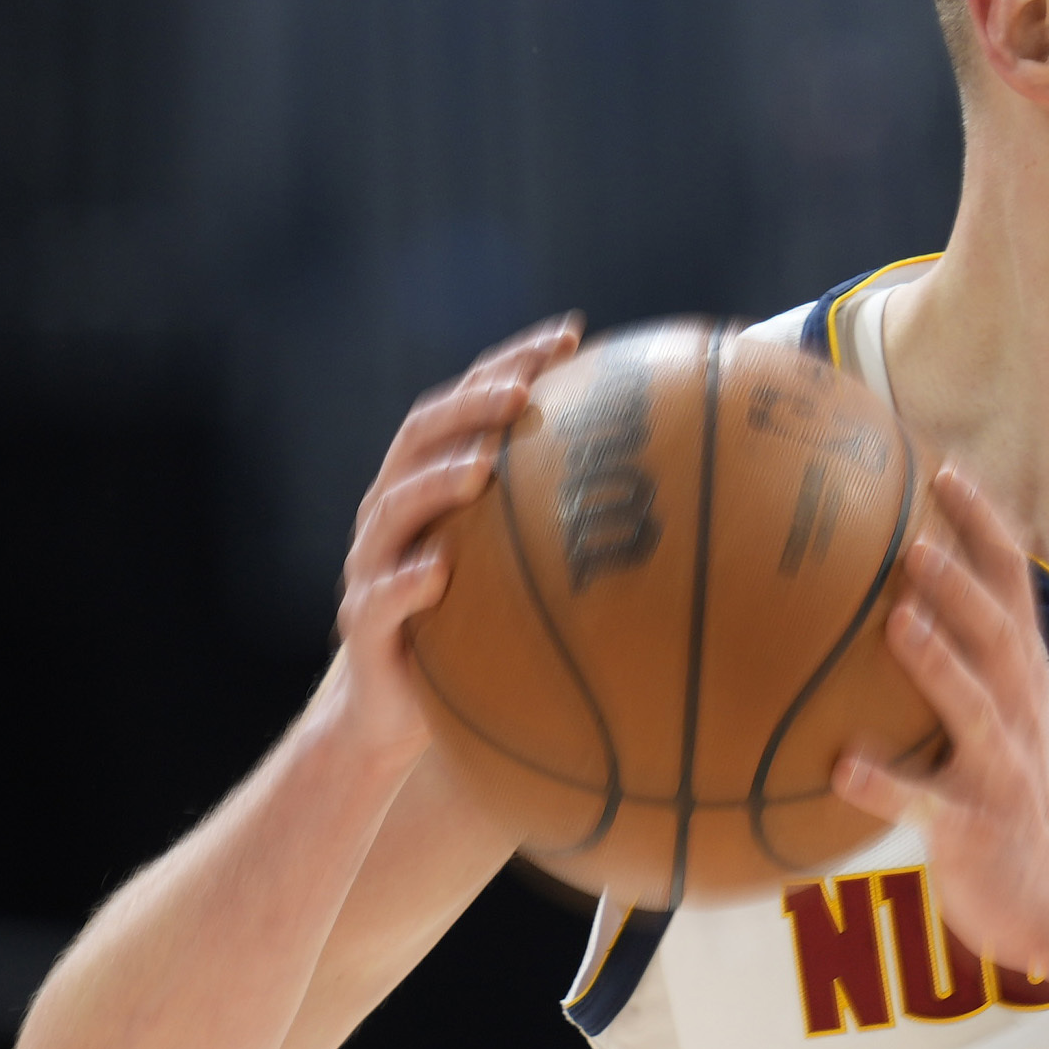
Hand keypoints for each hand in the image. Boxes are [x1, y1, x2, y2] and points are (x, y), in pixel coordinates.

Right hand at [325, 316, 584, 762]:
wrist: (396, 714)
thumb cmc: (474, 636)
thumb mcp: (522, 579)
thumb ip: (569, 535)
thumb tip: (684, 506)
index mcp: (433, 485)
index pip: (469, 405)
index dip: (512, 363)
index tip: (571, 334)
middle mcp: (394, 513)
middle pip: (421, 437)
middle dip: (470, 406)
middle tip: (522, 393)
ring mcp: (371, 566)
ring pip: (393, 508)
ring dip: (435, 482)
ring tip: (483, 468)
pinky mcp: (364, 626)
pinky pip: (379, 600)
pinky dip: (406, 584)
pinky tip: (439, 574)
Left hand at [838, 466, 1048, 980]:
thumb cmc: (996, 797)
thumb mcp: (987, 718)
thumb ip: (950, 659)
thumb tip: (865, 596)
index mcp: (1020, 680)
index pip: (1013, 589)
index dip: (985, 528)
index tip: (944, 469)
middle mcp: (1018, 714)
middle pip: (1000, 636)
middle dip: (963, 583)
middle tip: (914, 537)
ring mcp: (1001, 771)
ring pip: (975, 708)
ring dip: (938, 662)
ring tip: (896, 620)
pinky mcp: (975, 827)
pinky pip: (926, 804)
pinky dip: (886, 785)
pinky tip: (841, 766)